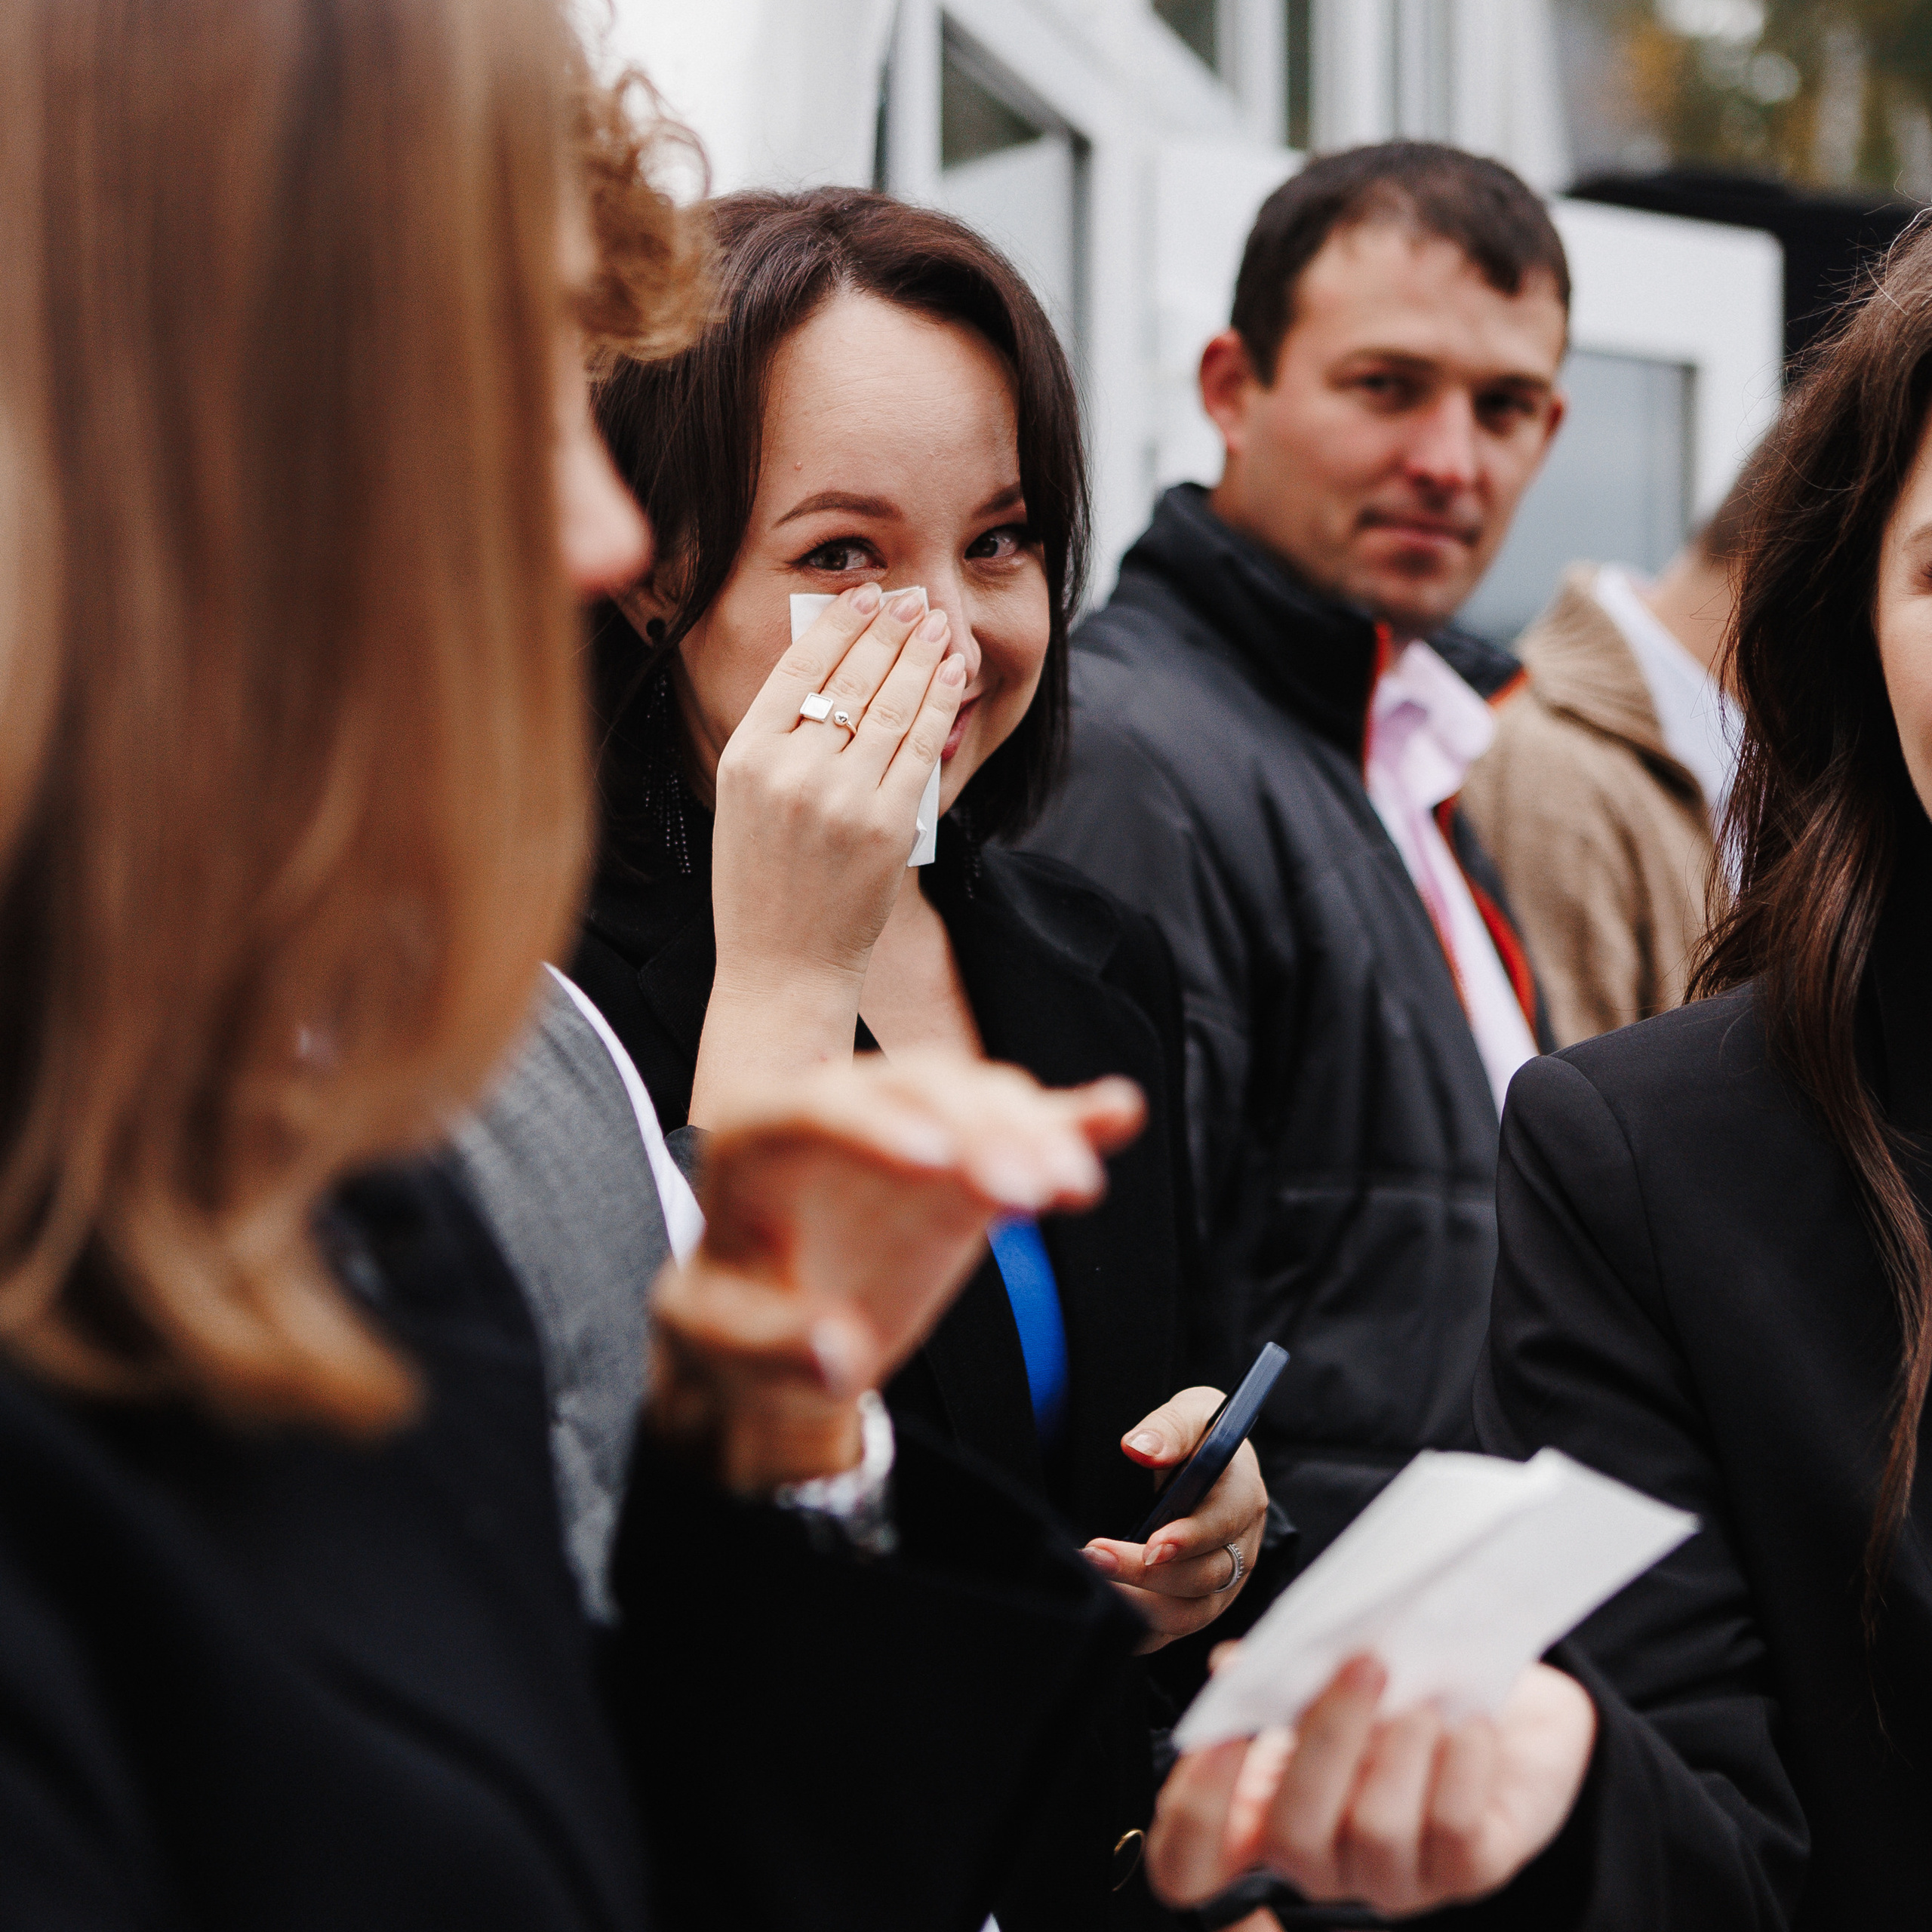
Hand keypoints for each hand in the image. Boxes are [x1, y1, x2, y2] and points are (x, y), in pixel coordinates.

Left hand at [647, 1050, 1144, 1493]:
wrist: (775, 1341)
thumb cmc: (731, 1328)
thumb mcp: (719, 1345)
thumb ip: (769, 1345)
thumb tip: (837, 1351)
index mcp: (757, 1138)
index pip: (815, 1106)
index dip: (875, 1124)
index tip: (935, 1160)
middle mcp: (838, 1112)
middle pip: (915, 1087)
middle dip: (978, 1127)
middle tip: (1029, 1187)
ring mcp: (909, 1129)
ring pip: (976, 1098)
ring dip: (1032, 1132)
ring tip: (1074, 1186)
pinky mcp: (963, 1159)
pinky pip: (1019, 1125)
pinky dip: (1069, 1120)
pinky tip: (1116, 1114)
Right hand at [690, 584, 964, 1123]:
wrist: (783, 967)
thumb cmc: (762, 885)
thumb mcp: (743, 800)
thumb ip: (776, 737)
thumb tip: (828, 663)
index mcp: (744, 758)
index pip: (797, 668)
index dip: (838, 623)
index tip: (865, 595)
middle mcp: (789, 772)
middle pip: (850, 677)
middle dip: (888, 628)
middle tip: (911, 597)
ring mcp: (841, 799)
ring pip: (891, 705)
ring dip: (920, 655)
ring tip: (934, 624)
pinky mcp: (886, 825)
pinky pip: (920, 747)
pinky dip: (939, 702)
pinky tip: (950, 674)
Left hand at [1079, 1386, 1268, 1650]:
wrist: (1216, 1467)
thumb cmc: (1202, 1439)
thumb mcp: (1193, 1415)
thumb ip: (1169, 1428)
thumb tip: (1140, 1446)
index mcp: (1244, 1498)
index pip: (1222, 1526)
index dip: (1189, 1539)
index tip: (1153, 1544)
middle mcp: (1240, 1549)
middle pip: (1203, 1576)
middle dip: (1146, 1571)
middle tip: (1095, 1555)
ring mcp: (1222, 1585)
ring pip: (1189, 1613)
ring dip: (1140, 1604)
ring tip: (1094, 1583)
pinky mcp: (1200, 1606)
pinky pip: (1173, 1632)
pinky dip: (1141, 1632)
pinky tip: (1107, 1616)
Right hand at [1148, 1657, 1595, 1917]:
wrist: (1507, 1706)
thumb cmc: (1402, 1683)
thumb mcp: (1332, 1677)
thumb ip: (1282, 1678)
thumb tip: (1240, 1665)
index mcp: (1266, 1815)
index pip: (1194, 1863)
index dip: (1193, 1814)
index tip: (1217, 1734)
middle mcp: (1323, 1861)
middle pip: (1292, 1838)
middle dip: (1327, 1741)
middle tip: (1364, 1662)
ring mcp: (1394, 1878)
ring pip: (1377, 1834)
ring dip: (1399, 1749)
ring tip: (1424, 1696)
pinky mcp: (1468, 1873)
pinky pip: (1454, 1831)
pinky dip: (1460, 1765)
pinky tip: (1469, 1722)